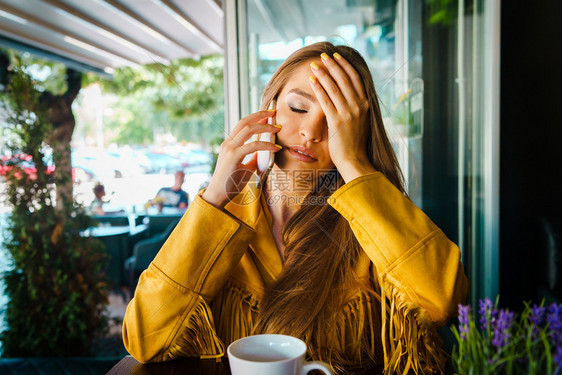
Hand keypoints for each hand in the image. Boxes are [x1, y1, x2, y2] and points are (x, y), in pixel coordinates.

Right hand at [202, 111, 281, 208]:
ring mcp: (229, 149)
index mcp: (229, 144)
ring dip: (264, 127)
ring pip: (248, 129)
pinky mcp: (233, 157)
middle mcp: (227, 143)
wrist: (219, 195)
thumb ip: (253, 158)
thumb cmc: (231, 183)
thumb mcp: (245, 167)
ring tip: (277, 128)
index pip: (242, 124)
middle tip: (274, 113)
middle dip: (260, 115)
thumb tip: (265, 152)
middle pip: (245, 122)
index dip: (255, 117)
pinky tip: (275, 147)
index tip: (268, 115)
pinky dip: (266, 145)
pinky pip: (252, 146)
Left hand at [309, 53, 375, 180]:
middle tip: (323, 56)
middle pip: (344, 79)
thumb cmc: (355, 143)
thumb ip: (356, 107)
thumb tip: (346, 95)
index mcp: (365, 104)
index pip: (355, 78)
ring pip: (334, 87)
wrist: (355, 159)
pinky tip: (311, 80)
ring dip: (323, 74)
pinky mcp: (337, 121)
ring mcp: (348, 113)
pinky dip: (318, 88)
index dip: (345, 65)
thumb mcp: (361, 120)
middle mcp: (359, 106)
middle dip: (332, 65)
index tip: (336, 57)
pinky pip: (326, 100)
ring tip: (314, 65)